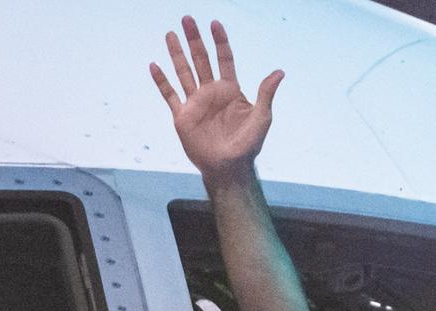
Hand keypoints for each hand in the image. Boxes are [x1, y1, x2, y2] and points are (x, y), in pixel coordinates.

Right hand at [149, 16, 284, 184]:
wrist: (228, 167)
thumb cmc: (248, 144)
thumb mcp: (262, 117)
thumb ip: (266, 93)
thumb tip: (280, 72)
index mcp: (230, 90)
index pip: (224, 59)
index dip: (220, 41)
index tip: (214, 24)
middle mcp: (211, 93)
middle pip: (201, 60)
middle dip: (194, 39)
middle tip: (187, 19)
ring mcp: (196, 103)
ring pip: (184, 72)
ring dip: (177, 53)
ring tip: (170, 34)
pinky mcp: (182, 116)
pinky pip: (169, 95)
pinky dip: (161, 81)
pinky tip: (154, 66)